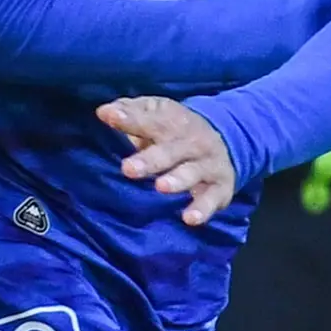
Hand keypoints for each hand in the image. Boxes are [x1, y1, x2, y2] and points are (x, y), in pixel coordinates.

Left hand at [97, 95, 239, 225]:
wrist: (226, 141)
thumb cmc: (175, 131)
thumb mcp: (157, 114)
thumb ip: (131, 113)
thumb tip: (103, 112)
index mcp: (173, 120)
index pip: (150, 119)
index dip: (130, 118)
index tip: (108, 117)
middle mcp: (192, 141)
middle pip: (170, 150)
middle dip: (149, 160)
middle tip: (128, 169)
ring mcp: (208, 164)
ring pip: (192, 172)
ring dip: (177, 180)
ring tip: (161, 187)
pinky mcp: (220, 188)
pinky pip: (212, 199)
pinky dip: (202, 209)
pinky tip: (189, 218)